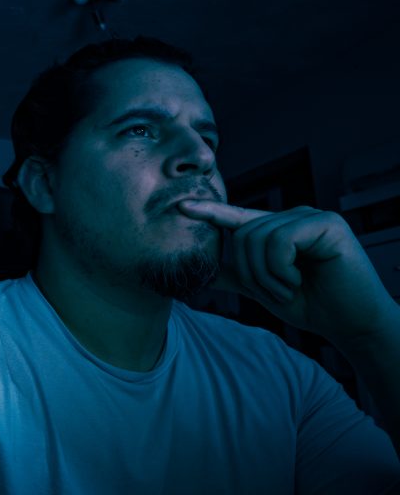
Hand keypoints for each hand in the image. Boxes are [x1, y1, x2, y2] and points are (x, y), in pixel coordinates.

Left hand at [177, 200, 395, 346]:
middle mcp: (291, 217)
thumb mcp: (263, 289)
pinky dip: (281, 269)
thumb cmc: (311, 304)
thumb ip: (236, 276)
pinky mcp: (326, 223)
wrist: (349, 323)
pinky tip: (298, 281)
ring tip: (288, 290)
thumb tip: (203, 273)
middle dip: (250, 273)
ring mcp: (309, 216)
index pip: (237, 217)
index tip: (181, 206)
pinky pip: (280, 241)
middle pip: (242, 236)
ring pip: (258, 239)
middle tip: (274, 293)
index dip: (209, 211)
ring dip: (266, 276)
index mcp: (276, 229)